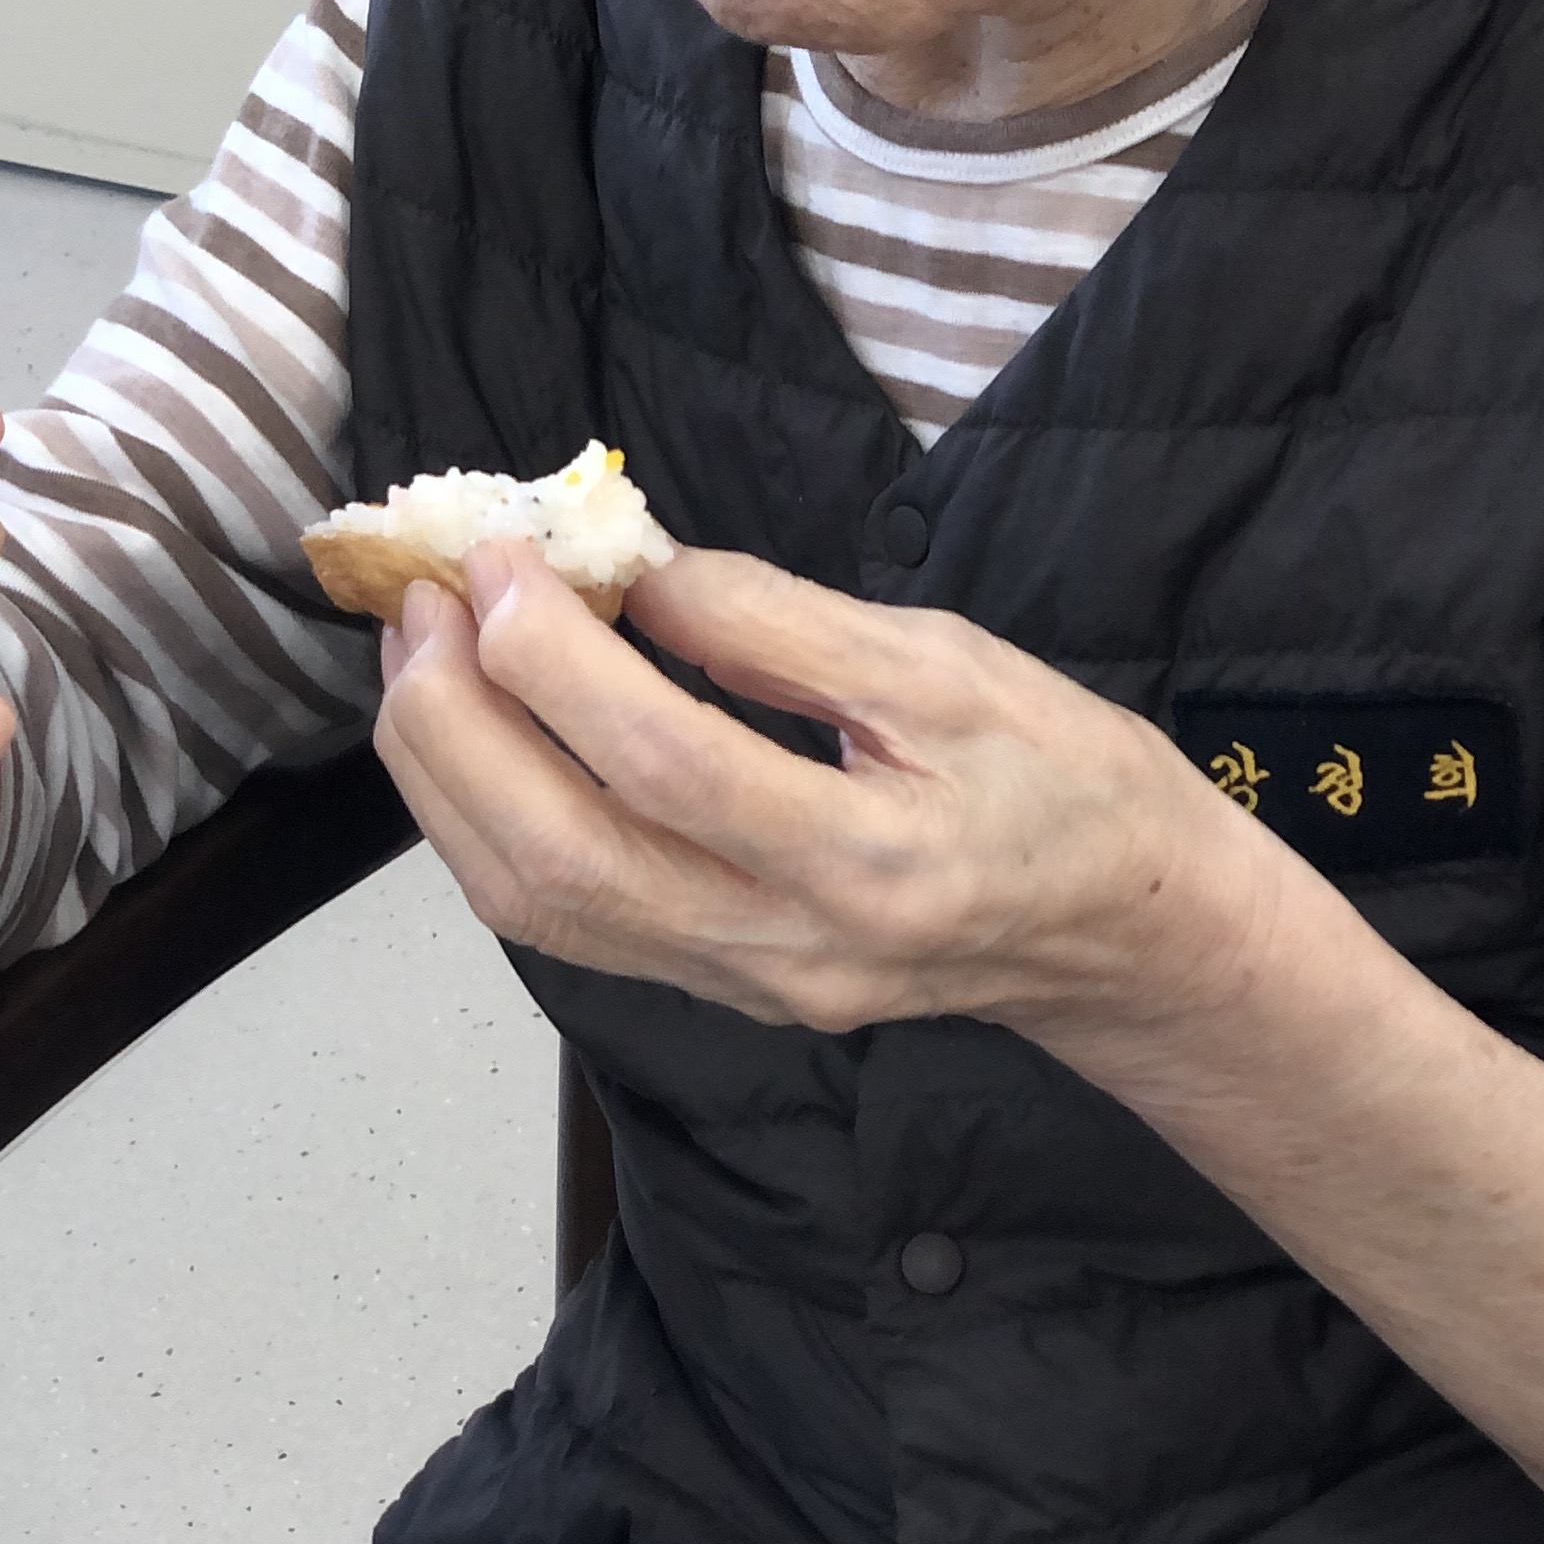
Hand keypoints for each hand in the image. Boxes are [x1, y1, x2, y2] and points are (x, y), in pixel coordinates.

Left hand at [370, 539, 1270, 1043]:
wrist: (1125, 935)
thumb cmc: (1063, 780)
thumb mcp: (953, 665)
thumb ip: (786, 625)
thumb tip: (636, 570)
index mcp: (866, 861)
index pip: (663, 761)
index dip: (557, 654)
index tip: (506, 556)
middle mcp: (787, 948)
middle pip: (563, 854)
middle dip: (461, 721)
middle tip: (425, 601)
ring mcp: (743, 983)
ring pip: (539, 904)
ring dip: (447, 777)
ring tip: (417, 657)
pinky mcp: (719, 988)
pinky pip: (566, 920)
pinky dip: (488, 825)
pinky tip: (472, 738)